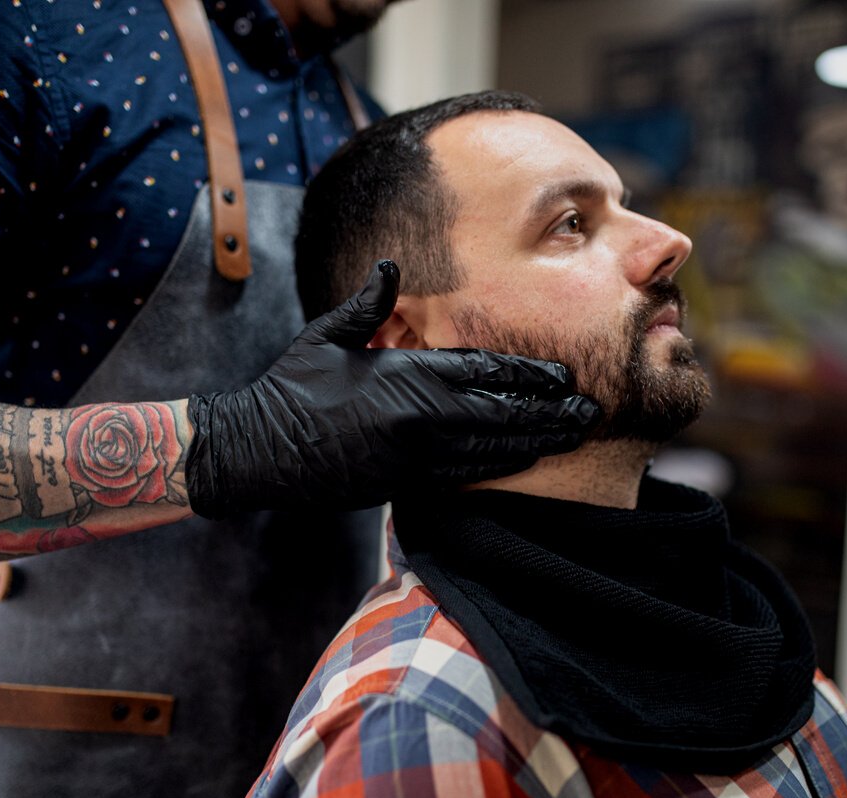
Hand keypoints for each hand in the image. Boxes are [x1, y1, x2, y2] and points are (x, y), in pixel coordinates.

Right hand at [184, 260, 599, 517]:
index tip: (562, 372)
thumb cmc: (290, 388)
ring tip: (573, 434)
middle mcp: (416, 419)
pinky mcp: (405, 484)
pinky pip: (466, 474)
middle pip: (501, 413)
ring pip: (492, 449)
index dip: (528, 371)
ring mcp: (413, 457)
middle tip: (588, 408)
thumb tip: (390, 264)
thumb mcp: (325, 336)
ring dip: (537, 441)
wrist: (257, 453)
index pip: (481, 370)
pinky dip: (503, 466)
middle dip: (549, 411)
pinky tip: (528, 459)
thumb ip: (366, 303)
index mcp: (402, 375)